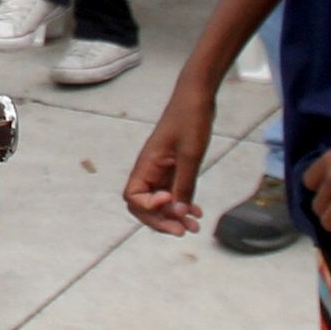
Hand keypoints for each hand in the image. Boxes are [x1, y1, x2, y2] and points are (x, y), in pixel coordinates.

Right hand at [123, 83, 218, 235]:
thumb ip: (184, 185)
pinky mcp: (173, 168)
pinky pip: (173, 194)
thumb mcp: (190, 155)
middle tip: (184, 231)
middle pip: (144, 206)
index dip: (149, 208)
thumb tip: (179, 214)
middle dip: (162, 221)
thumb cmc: (190, 120)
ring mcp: (161, 170)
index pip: (133, 197)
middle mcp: (150, 170)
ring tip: (194, 227)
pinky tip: (196, 212)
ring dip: (174, 217)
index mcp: (146, 164)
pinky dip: (183, 205)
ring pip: (161, 203)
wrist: (197, 98)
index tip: (170, 201)